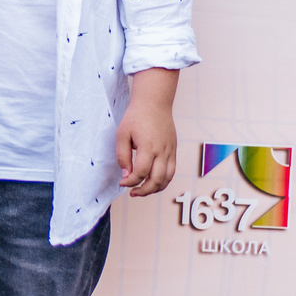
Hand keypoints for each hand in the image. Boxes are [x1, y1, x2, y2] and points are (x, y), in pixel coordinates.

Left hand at [116, 71, 179, 195]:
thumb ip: (122, 156)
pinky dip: (164, 181)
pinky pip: (172, 171)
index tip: (122, 183)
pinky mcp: (173, 150)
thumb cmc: (136, 117)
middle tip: (132, 192)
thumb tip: (126, 175)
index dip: (130, 182)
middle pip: (156, 180)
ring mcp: (170, 151)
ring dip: (155, 189)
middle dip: (143, 191)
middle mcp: (162, 152)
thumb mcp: (122, 135)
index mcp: (148, 147)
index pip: (141, 173)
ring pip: (167, 178)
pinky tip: (153, 182)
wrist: (154, 103)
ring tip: (142, 190)